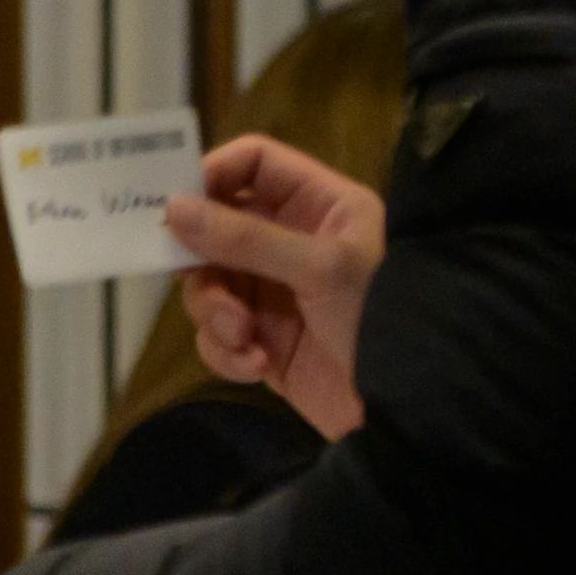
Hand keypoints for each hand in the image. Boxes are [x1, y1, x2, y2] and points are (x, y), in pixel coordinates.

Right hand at [172, 134, 383, 440]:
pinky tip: (258, 367)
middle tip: (190, 275)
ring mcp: (273, 292)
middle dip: (203, 260)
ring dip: (215, 313)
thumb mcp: (318, 269)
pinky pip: (216, 334)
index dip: (211, 173)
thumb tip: (172, 209)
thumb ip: (244, 237)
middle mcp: (293, 241)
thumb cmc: (377, 321)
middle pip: (216, 226)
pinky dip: (226, 351)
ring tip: (243, 336)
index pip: (254, 163)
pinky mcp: (260, 340)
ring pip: (208, 284)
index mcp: (320, 205)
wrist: (403, 410)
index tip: (172, 205)